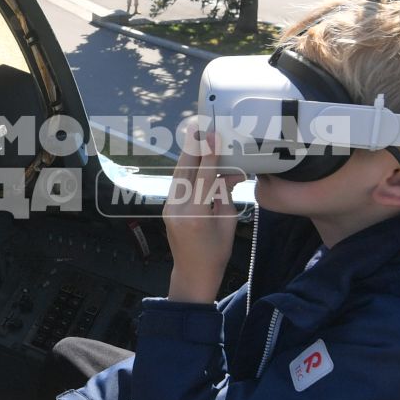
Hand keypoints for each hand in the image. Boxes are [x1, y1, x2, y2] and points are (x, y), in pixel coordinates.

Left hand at [163, 119, 237, 302]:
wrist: (192, 274)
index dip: (209, 156)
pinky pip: (179, 184)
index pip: (204, 179)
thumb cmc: (216, 252)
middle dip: (193, 147)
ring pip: (179, 175)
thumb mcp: (228, 222)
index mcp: (197, 216)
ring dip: (190, 155)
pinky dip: (189, 171)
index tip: (213, 136)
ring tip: (198, 136)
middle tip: (200, 125)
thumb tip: (232, 172)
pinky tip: (197, 159)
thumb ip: (226, 195)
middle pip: (185, 171)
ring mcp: (169, 208)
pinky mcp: (167, 208)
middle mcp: (178, 210)